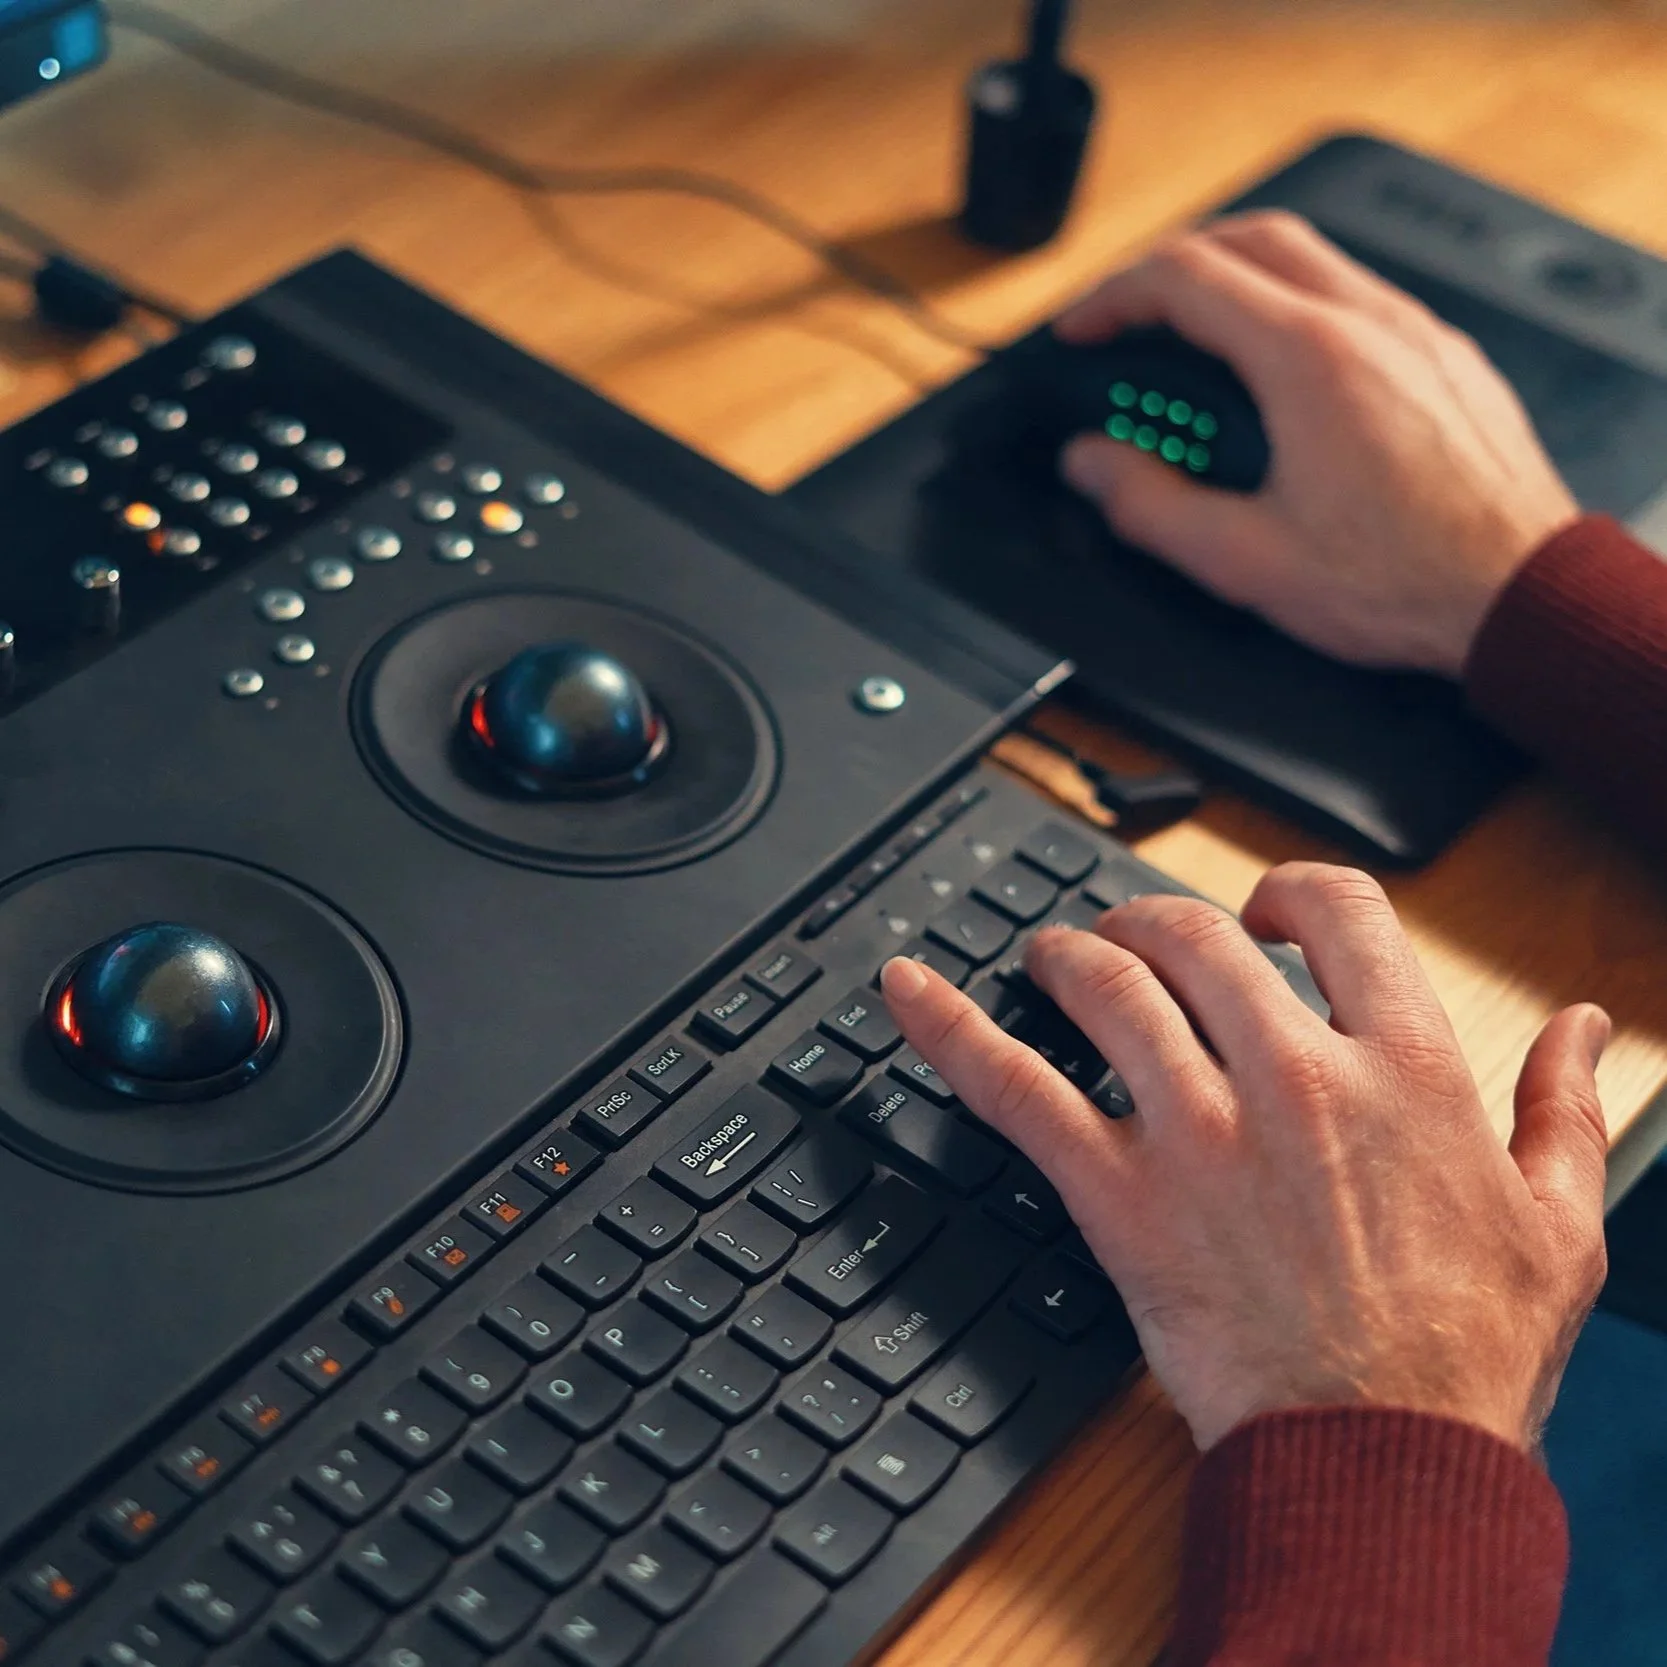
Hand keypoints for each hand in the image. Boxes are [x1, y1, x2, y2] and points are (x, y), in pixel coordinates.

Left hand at [880, 864, 1609, 1451]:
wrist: (1381, 1466)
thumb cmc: (1466, 1354)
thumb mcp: (1559, 1225)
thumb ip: (1565, 1110)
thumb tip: (1585, 1027)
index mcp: (1405, 1070)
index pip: (1337, 913)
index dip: (1290, 893)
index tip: (1264, 912)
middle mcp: (1296, 1081)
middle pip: (1197, 938)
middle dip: (1156, 919)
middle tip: (1135, 936)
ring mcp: (1200, 1135)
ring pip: (1109, 993)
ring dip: (1069, 956)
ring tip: (1051, 957)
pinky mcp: (1122, 1199)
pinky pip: (1018, 1091)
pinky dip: (951, 1030)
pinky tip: (907, 990)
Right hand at [1055, 212, 1578, 676]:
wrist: (1517, 596)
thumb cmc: (1405, 581)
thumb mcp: (1245, 561)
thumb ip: (1149, 505)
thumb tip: (1092, 466)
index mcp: (1308, 359)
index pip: (1185, 279)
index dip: (1113, 298)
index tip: (1083, 332)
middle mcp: (1369, 323)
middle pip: (1249, 238)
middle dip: (1173, 268)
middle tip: (1131, 320)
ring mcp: (1417, 332)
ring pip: (1311, 259)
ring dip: (1238, 284)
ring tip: (1199, 355)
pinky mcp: (1447, 358)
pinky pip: (1359, 298)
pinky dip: (1297, 311)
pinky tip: (1280, 381)